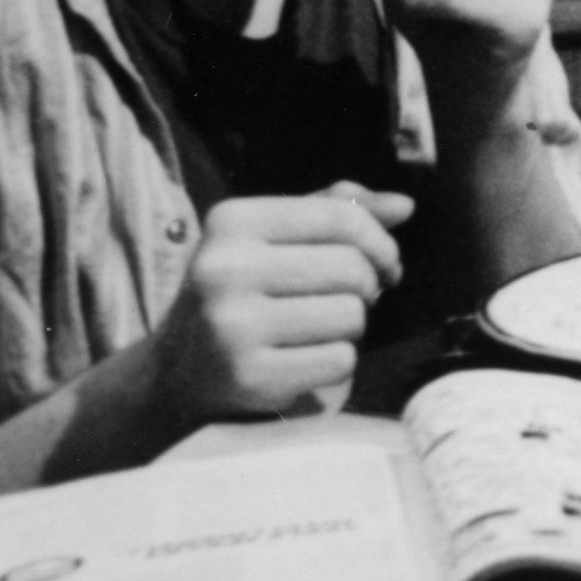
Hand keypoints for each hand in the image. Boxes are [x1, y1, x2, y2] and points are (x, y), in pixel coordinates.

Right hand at [143, 184, 414, 432]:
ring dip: (351, 325)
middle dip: (366, 286)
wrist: (177, 368)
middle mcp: (225, 269)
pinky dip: (338, 362)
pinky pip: (340, 360)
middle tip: (347, 299)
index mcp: (231, 221)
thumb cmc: (242, 290)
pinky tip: (306, 359)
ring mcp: (233, 326)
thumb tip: (404, 205)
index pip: (341, 217)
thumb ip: (335, 212)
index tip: (386, 263)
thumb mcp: (272, 238)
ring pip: (351, 315)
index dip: (381, 242)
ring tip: (320, 327)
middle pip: (353, 268)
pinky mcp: (249, 375)